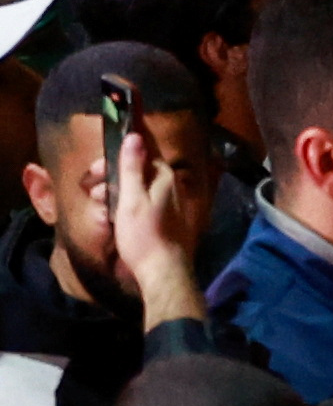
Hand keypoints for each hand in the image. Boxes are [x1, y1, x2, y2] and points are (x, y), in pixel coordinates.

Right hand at [109, 121, 208, 326]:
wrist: (161, 269)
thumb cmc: (144, 234)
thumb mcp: (132, 199)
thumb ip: (132, 167)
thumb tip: (134, 135)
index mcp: (164, 177)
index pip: (141, 153)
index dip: (117, 157)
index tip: (96, 170)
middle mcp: (168, 186)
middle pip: (137, 170)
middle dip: (111, 176)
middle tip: (91, 188)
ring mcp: (165, 202)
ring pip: (135, 187)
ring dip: (114, 191)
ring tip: (98, 202)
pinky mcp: (160, 217)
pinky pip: (139, 202)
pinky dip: (123, 204)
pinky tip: (110, 214)